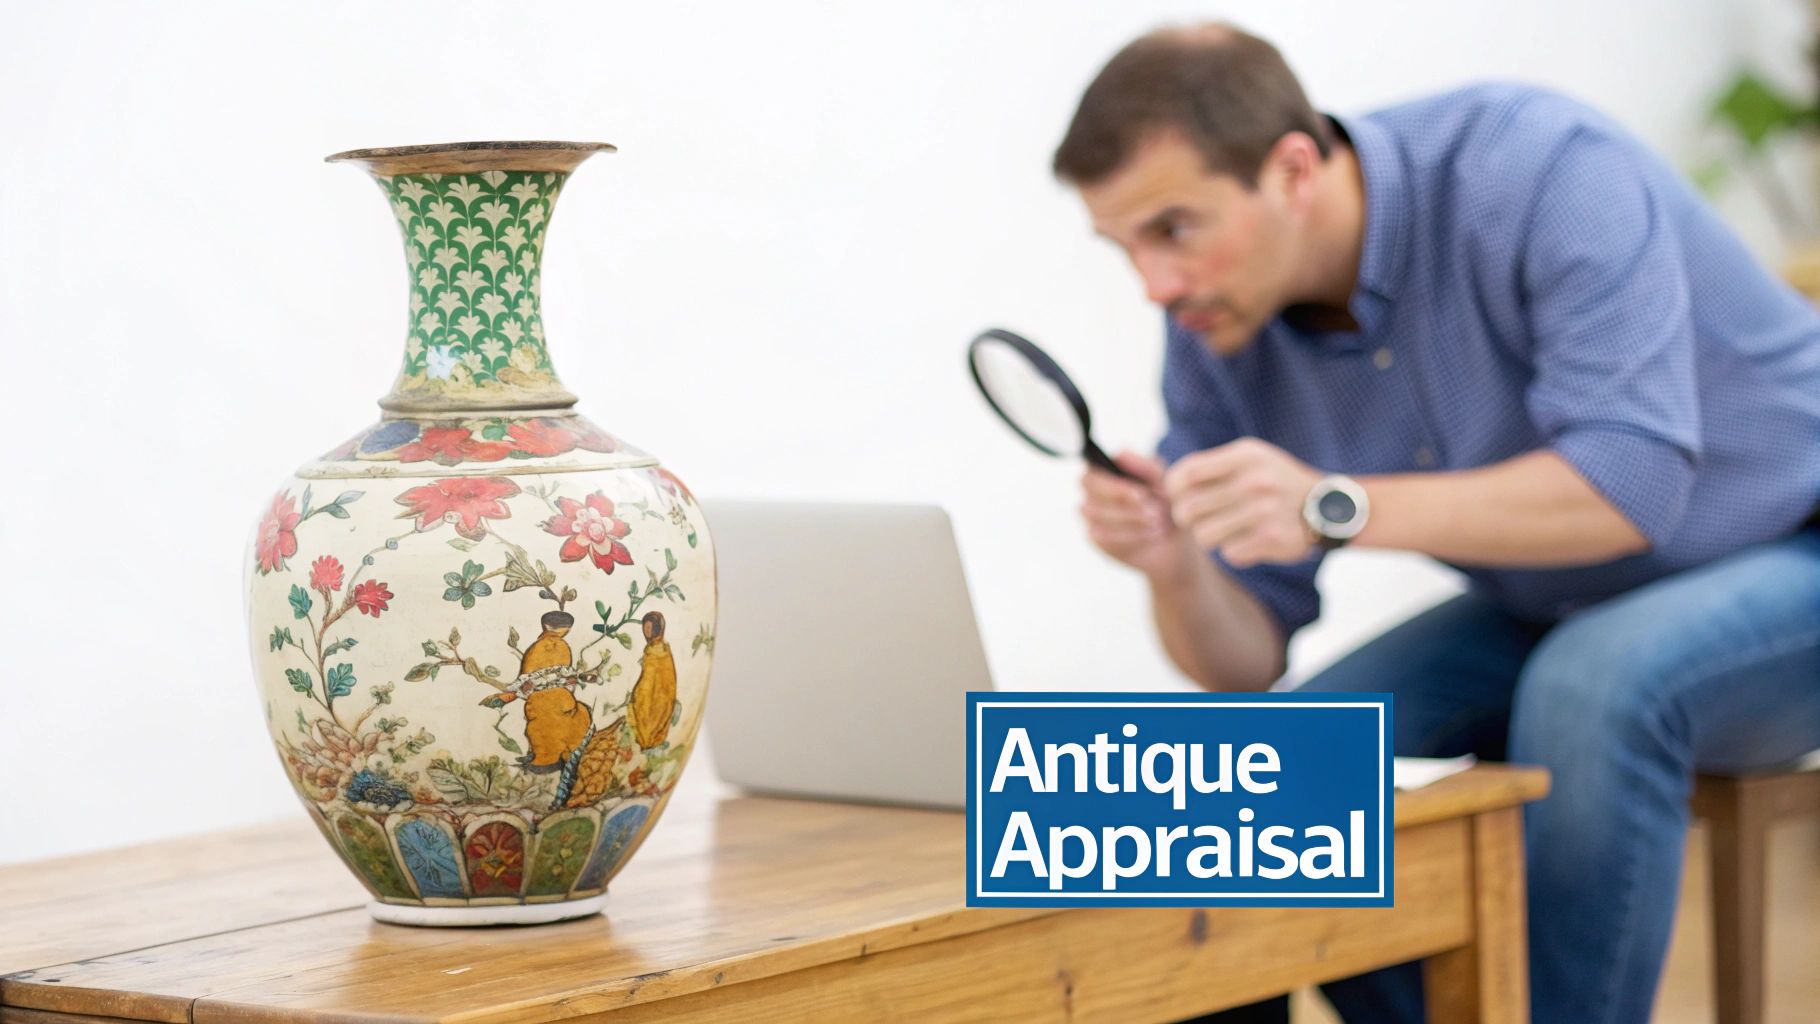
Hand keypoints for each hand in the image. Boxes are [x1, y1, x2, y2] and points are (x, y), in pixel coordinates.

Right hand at [1080, 451, 1194, 578]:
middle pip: (1089, 493)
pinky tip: (1149, 535)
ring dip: (1131, 520)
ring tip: (1158, 523)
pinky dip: (1129, 536)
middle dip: (1123, 504)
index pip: (1092, 473)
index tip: (1142, 495)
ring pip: (1096, 515)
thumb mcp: (1164, 482)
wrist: (1174, 540)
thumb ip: (1145, 467)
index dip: (1115, 485)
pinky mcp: (1095, 537)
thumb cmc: (1166, 503)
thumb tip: (1119, 453)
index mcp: (1104, 470)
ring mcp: (1090, 515)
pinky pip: (1102, 536)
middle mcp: (1091, 490)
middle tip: (1155, 512)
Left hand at [1163, 437, 1323, 567]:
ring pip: (1204, 536)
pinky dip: (1235, 551)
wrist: (1327, 506)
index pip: (1186, 474)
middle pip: (1188, 509)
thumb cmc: (1275, 481)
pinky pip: (1230, 553)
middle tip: (1196, 519)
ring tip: (1223, 530)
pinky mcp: (1272, 539)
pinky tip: (1248, 541)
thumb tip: (1167, 485)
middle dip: (1186, 518)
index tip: (1179, 496)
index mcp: (1245, 456)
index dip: (1173, 489)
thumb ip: (1211, 466)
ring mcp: (1265, 511)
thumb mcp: (1250, 458)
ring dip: (1208, 537)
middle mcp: (1254, 481)